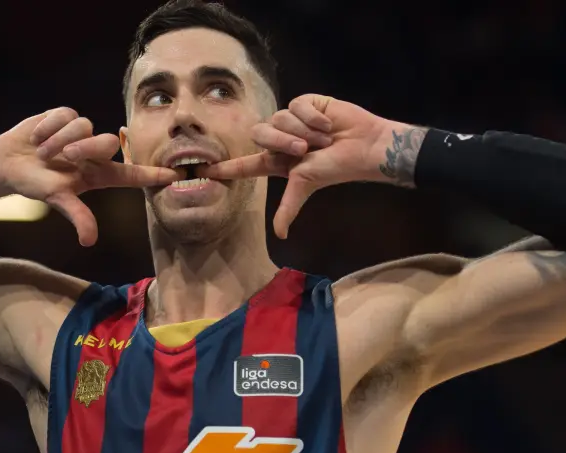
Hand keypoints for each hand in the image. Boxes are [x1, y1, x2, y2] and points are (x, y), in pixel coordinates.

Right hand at [0, 107, 180, 245]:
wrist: (7, 163)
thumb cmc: (35, 184)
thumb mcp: (57, 199)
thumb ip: (77, 215)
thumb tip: (89, 241)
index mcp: (98, 174)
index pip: (131, 174)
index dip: (152, 174)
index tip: (176, 175)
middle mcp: (94, 152)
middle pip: (106, 143)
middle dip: (83, 148)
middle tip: (62, 158)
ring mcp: (81, 132)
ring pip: (84, 125)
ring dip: (59, 139)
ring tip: (42, 151)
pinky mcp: (65, 116)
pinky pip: (65, 114)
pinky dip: (48, 127)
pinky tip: (36, 137)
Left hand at [199, 94, 419, 238]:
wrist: (363, 146)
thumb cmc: (337, 168)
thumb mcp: (306, 185)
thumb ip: (289, 206)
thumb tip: (280, 235)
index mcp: (278, 162)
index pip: (246, 165)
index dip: (226, 168)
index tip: (202, 171)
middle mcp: (281, 141)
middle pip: (261, 135)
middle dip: (281, 141)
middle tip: (304, 149)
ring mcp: (292, 121)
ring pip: (279, 118)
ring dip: (302, 130)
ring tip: (323, 139)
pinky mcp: (305, 104)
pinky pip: (296, 105)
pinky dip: (312, 117)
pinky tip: (327, 124)